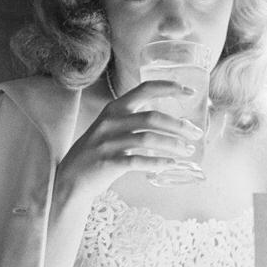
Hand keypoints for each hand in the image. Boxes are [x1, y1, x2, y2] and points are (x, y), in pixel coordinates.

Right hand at [67, 78, 204, 178]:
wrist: (71, 178)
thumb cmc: (97, 152)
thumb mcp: (110, 127)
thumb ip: (132, 120)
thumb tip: (170, 121)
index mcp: (114, 109)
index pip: (144, 89)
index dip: (169, 87)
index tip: (189, 92)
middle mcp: (111, 122)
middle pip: (152, 117)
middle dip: (179, 125)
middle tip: (196, 133)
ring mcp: (109, 142)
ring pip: (149, 139)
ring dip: (173, 145)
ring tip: (188, 151)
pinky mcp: (109, 163)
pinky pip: (140, 161)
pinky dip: (159, 163)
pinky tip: (171, 165)